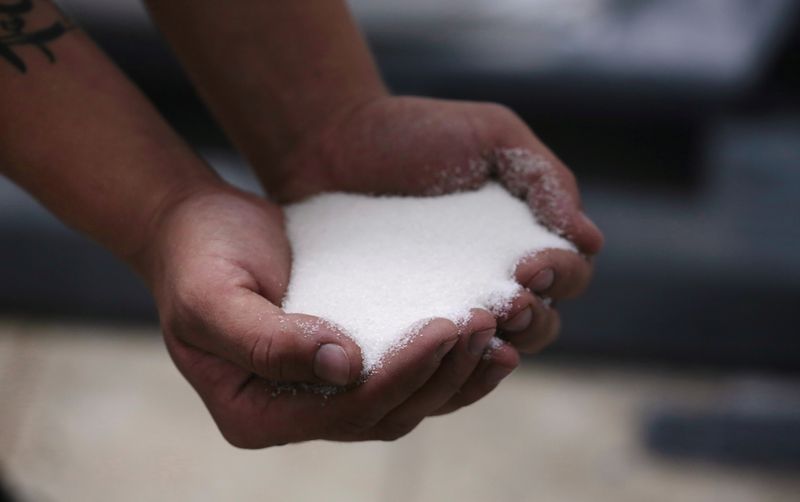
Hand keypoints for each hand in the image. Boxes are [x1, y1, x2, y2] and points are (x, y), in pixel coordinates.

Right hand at [136, 183, 517, 446]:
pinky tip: (483, 336)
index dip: (400, 376)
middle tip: (484, 325)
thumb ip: (267, 340)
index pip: (345, 411)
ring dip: (455, 376)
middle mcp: (295, 414)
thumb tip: (344, 366)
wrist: (198, 229)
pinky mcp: (348, 363)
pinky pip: (405, 374)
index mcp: (257, 414)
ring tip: (499, 338)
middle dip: (440, 376)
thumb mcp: (213, 296)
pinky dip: (445, 362)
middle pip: (385, 415)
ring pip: (405, 403)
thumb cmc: (197, 258)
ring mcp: (323, 393)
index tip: (444, 327)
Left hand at [268, 96, 602, 410]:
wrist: (334, 142)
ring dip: (499, 345)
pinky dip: (443, 362)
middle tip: (512, 304)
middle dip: (535, 319)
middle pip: (540, 326)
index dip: (562, 276)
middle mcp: (493, 282)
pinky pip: (430, 357)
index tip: (532, 264)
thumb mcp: (491, 136)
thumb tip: (589, 239)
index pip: (569, 275)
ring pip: (492, 350)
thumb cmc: (418, 133)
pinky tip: (437, 351)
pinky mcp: (400, 324)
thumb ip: (543, 177)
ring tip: (483, 326)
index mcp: (525, 242)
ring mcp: (447, 308)